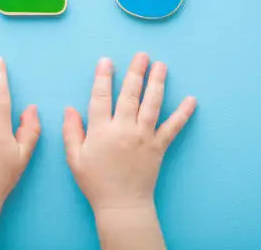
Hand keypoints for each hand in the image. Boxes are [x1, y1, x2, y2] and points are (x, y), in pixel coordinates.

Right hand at [62, 53, 195, 249]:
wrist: (121, 205)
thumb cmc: (95, 182)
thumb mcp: (74, 158)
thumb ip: (70, 131)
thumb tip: (69, 108)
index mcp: (101, 131)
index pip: (101, 97)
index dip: (102, 77)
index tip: (106, 61)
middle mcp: (124, 129)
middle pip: (130, 95)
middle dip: (136, 72)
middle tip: (141, 55)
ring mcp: (144, 137)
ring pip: (152, 104)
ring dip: (157, 83)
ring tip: (161, 66)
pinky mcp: (159, 147)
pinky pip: (173, 127)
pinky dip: (183, 113)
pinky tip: (191, 99)